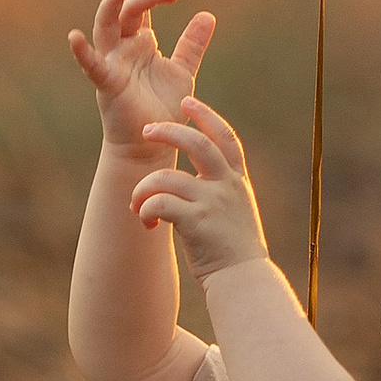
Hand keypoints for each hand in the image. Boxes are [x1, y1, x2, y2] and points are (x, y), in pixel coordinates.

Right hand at [70, 0, 214, 159]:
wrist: (152, 145)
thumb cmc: (161, 108)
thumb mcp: (182, 70)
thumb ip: (192, 44)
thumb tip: (207, 15)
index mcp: (139, 41)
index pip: (138, 4)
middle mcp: (123, 47)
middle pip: (126, 9)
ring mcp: (113, 63)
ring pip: (107, 26)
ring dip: (113, 3)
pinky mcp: (108, 85)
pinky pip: (93, 66)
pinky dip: (82, 52)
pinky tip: (74, 37)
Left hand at [132, 98, 269, 283]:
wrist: (243, 280)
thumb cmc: (235, 249)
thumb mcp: (238, 209)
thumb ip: (223, 189)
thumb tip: (200, 176)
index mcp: (237, 180)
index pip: (225, 137)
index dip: (206, 116)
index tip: (187, 101)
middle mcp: (227, 185)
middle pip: (197, 143)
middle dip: (169, 131)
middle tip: (147, 130)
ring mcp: (211, 202)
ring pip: (167, 176)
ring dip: (143, 187)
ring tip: (136, 203)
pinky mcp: (195, 222)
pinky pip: (160, 203)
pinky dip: (145, 209)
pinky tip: (146, 222)